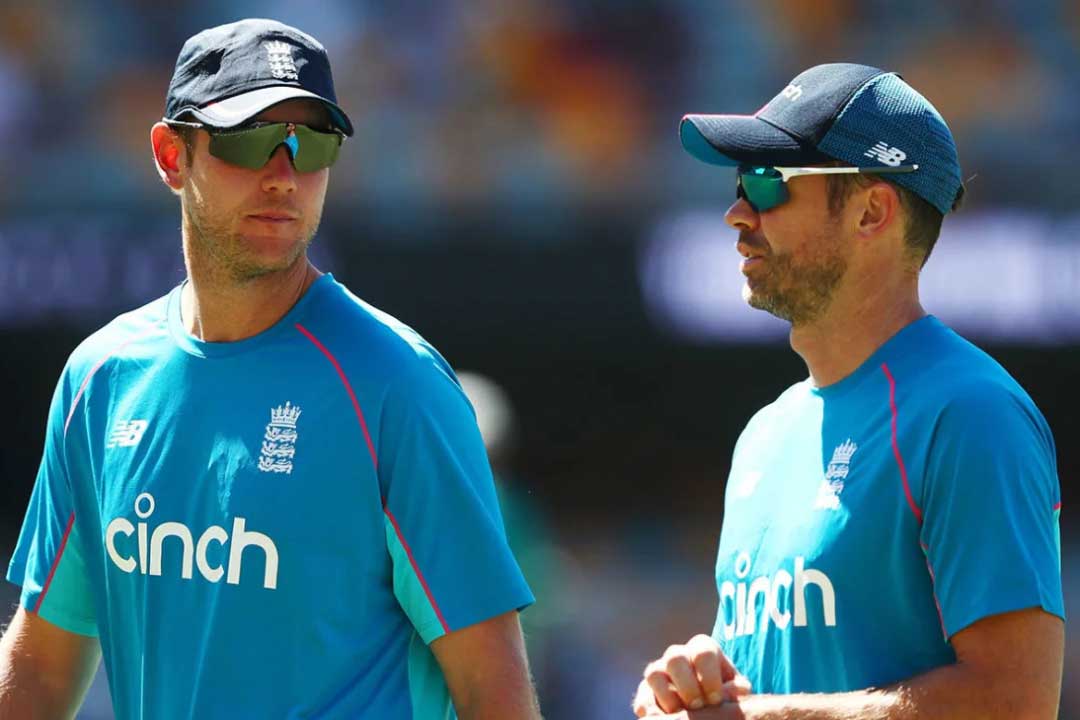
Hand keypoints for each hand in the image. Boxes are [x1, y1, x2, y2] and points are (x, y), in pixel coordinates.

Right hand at [633, 634, 750, 716]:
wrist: (706, 706)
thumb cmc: (724, 694)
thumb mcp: (736, 692)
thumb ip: (736, 689)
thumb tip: (734, 691)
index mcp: (702, 648)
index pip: (703, 651)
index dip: (709, 676)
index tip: (716, 699)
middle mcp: (677, 655)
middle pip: (674, 657)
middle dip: (687, 685)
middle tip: (698, 706)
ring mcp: (658, 671)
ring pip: (653, 673)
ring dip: (668, 698)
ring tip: (681, 716)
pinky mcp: (645, 692)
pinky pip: (642, 699)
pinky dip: (653, 712)